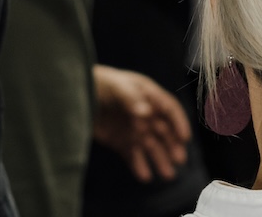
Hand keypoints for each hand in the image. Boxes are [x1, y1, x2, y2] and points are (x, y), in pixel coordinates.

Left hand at [92, 65, 191, 183]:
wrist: (76, 95)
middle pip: (163, 131)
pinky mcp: (120, 141)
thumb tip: (147, 113)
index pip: (169, 109)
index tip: (184, 138)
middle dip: (172, 145)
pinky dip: (139, 166)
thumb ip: (131, 99)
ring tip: (168, 175)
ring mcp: (133, 129)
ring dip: (160, 159)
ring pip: (151, 146)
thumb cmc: (100, 84)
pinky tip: (145, 177)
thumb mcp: (116, 87)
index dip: (178, 122)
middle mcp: (145, 114)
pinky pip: (132, 155)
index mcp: (148, 96)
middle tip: (179, 160)